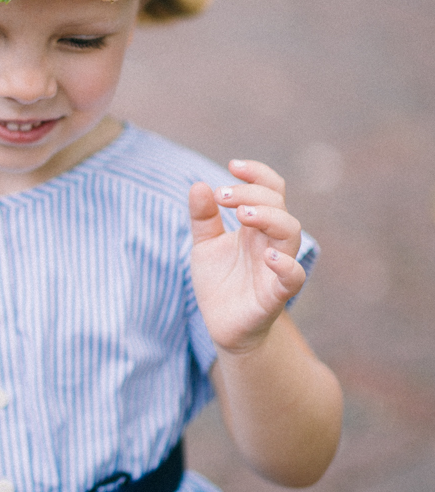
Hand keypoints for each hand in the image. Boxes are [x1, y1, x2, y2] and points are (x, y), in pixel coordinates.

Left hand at [189, 159, 305, 353]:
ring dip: (269, 217)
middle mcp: (271, 241)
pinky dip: (286, 265)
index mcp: (257, 226)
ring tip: (241, 214)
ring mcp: (276, 266)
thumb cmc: (219, 282)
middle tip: (222, 197)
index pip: (270, 189)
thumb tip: (199, 185)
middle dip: (251, 194)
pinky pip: (293, 277)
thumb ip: (202, 217)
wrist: (222, 325)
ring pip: (291, 232)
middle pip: (278, 205)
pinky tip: (268, 256)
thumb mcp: (204, 245)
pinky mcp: (276, 294)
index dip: (257, 174)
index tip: (232, 166)